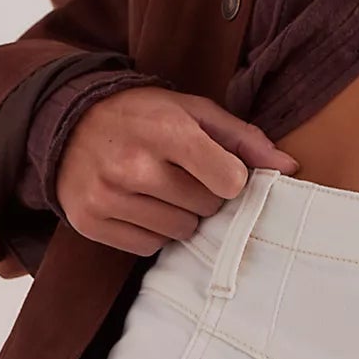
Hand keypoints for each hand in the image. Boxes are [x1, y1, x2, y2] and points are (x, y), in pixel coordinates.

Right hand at [55, 86, 299, 256]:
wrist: (68, 121)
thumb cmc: (143, 115)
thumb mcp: (194, 111)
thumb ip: (244, 139)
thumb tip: (290, 167)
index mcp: (167, 132)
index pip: (230, 182)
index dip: (230, 178)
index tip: (216, 168)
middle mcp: (135, 166)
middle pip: (206, 209)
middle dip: (202, 195)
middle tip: (179, 174)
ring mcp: (108, 196)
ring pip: (179, 232)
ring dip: (178, 215)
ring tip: (158, 188)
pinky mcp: (90, 221)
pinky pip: (148, 247)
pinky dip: (151, 231)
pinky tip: (139, 204)